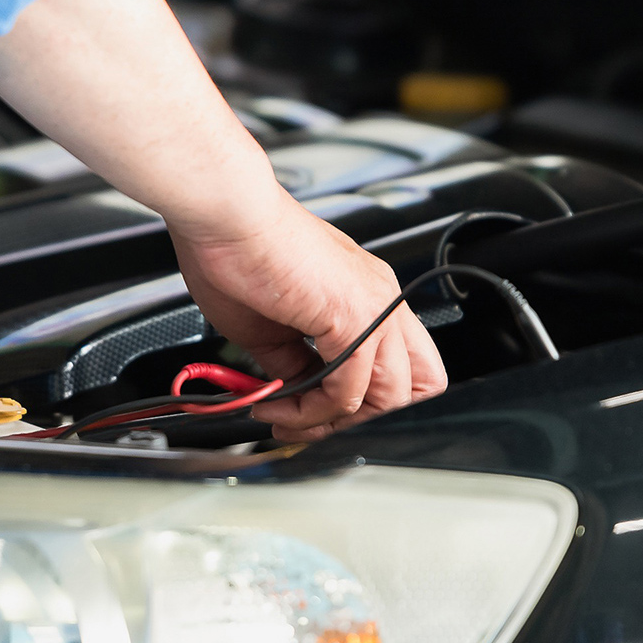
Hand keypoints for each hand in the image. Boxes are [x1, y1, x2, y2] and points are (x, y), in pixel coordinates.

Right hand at [170, 195, 447, 440]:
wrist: (225, 217)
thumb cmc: (237, 251)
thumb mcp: (272, 327)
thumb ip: (295, 364)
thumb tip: (296, 394)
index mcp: (369, 295)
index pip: (404, 366)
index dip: (371, 402)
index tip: (322, 413)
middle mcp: (382, 300)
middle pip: (417, 388)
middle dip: (362, 421)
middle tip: (310, 425)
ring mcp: (375, 307)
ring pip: (389, 398)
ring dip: (329, 423)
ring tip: (282, 416)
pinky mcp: (354, 317)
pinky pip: (348, 392)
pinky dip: (309, 411)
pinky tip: (275, 402)